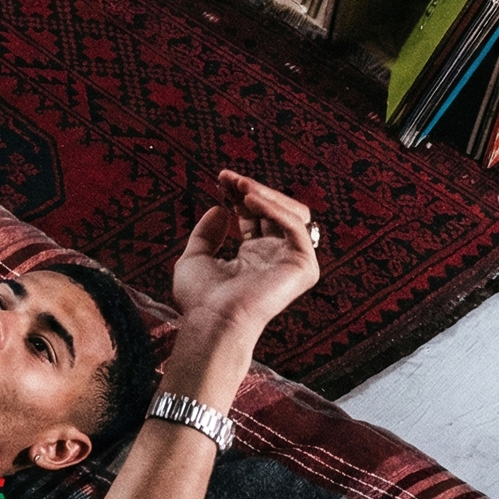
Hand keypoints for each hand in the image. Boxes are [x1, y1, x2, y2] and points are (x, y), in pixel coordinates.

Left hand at [171, 170, 319, 346]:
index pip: (257, 215)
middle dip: (252, 189)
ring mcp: (292, 262)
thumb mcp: (195, 258)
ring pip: (293, 213)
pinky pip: (297, 227)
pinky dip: (275, 209)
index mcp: (255, 256)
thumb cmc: (201, 299)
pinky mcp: (303, 267)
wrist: (213, 320)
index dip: (240, 194)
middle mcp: (276, 256)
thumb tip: (219, 208)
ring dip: (266, 195)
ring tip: (240, 187)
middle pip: (276, 210)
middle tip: (227, 177)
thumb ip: (207, 234)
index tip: (221, 180)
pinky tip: (250, 201)